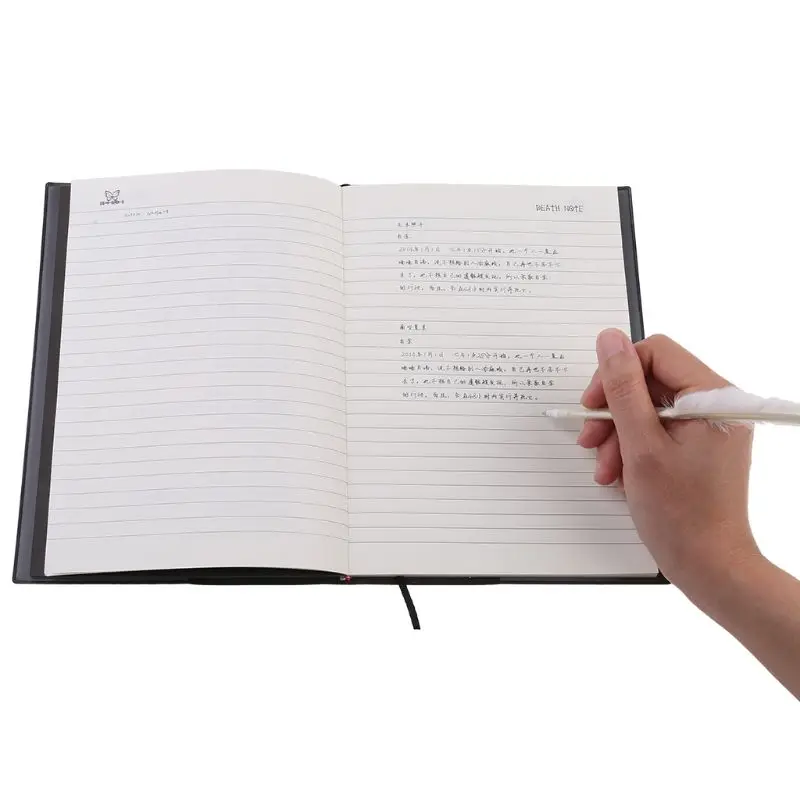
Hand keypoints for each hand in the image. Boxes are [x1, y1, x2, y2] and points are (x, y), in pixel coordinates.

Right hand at [578, 330, 758, 592]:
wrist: (710, 566)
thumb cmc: (682, 515)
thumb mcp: (640, 446)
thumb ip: (622, 389)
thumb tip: (609, 340)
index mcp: (713, 398)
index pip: (656, 353)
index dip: (616, 374)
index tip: (593, 405)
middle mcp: (716, 407)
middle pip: (650, 381)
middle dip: (614, 411)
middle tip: (592, 440)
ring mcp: (708, 427)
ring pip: (648, 407)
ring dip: (618, 434)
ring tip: (606, 468)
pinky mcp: (699, 446)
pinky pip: (657, 430)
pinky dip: (632, 447)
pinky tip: (621, 473)